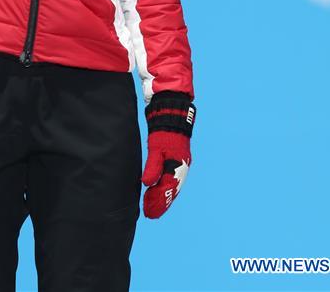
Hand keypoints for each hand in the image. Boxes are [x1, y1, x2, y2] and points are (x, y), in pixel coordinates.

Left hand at [141, 91, 195, 218]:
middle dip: (161, 203)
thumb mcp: (156, 148)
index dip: (158, 202)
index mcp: (178, 166)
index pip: (168, 189)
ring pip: (172, 186)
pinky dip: (165, 188)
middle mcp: (182, 167)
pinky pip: (171, 179)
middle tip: (150, 214)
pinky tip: (157, 191)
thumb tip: (147, 183)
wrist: (172, 115)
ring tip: (152, 207)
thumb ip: (153, 166)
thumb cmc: (164, 131)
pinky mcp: (176, 160)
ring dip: (163, 197)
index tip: (149, 212)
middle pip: (171, 190)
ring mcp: (180, 164)